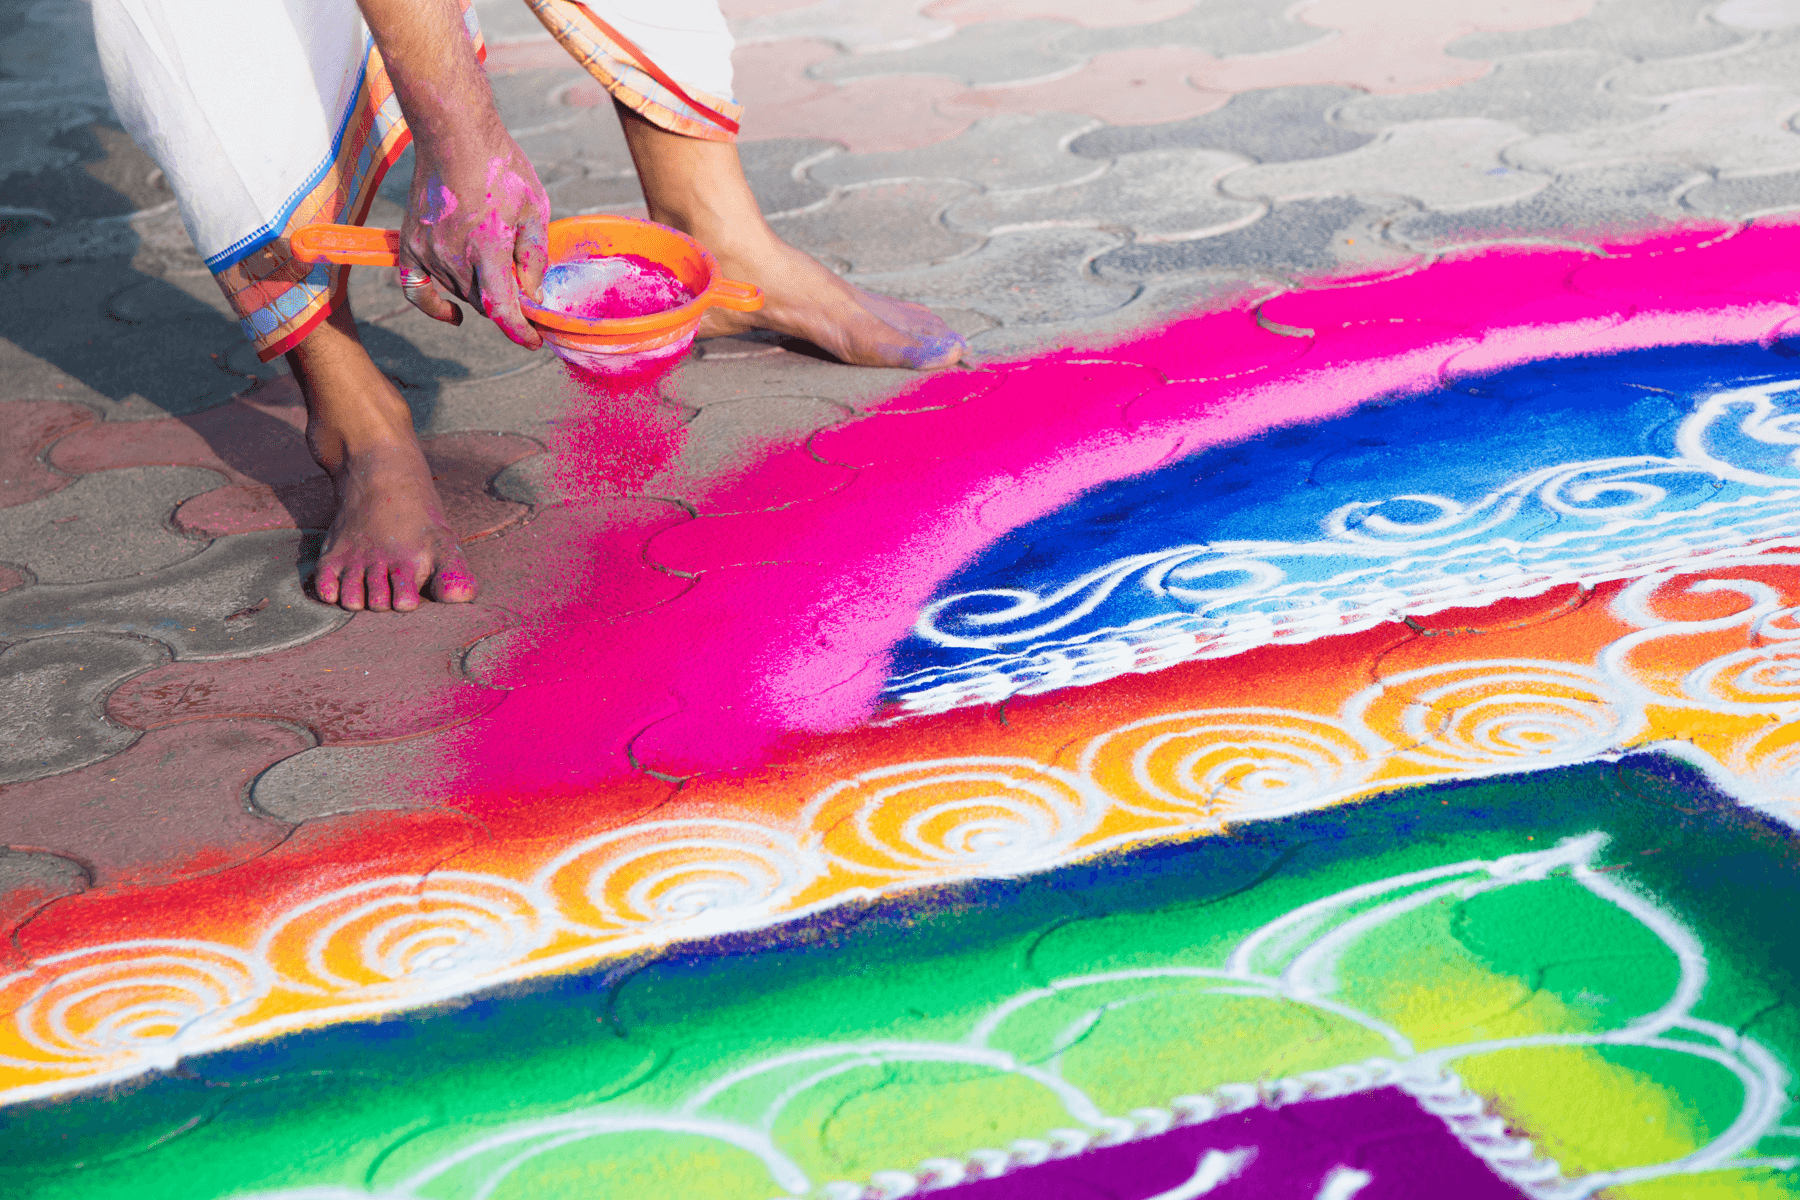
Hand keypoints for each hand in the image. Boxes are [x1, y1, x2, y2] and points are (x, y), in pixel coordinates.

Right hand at [399, 126, 549, 348]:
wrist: (454, 134)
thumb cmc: (501, 167)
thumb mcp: (535, 209)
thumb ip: (535, 257)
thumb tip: (533, 296)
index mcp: (487, 247)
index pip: (501, 309)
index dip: (519, 332)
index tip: (533, 340)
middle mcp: (453, 255)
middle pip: (483, 301)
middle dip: (505, 298)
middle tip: (521, 279)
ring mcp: (428, 251)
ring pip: (459, 293)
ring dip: (478, 289)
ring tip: (493, 256)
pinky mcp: (411, 243)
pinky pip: (416, 289)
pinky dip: (433, 306)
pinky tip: (452, 315)